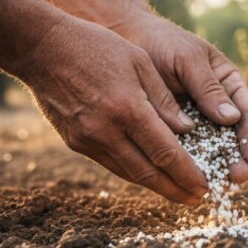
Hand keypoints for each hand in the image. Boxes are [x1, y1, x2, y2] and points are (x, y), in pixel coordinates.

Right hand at [14, 16, 207, 204]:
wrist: (42, 49)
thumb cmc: (97, 47)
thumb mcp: (140, 62)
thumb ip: (164, 100)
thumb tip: (188, 130)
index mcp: (128, 109)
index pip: (166, 152)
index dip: (187, 174)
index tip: (205, 186)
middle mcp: (106, 131)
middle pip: (149, 173)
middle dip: (176, 190)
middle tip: (198, 200)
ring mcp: (88, 140)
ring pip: (129, 173)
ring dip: (156, 186)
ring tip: (179, 192)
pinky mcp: (75, 142)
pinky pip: (111, 163)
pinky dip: (134, 172)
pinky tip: (150, 174)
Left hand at [117, 15, 247, 182]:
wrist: (126, 40)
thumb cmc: (163, 43)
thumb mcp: (189, 59)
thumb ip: (208, 87)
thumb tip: (232, 118)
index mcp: (228, 84)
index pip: (247, 112)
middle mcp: (215, 105)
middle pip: (231, 137)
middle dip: (236, 159)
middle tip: (237, 178)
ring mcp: (194, 120)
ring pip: (209, 149)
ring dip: (215, 168)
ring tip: (217, 186)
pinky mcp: (171, 131)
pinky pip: (182, 150)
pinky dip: (187, 166)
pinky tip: (187, 180)